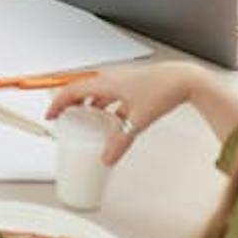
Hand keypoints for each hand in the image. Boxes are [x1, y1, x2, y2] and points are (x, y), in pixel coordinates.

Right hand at [45, 63, 206, 165]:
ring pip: (97, 93)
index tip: (51, 115)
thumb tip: (107, 157)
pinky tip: (113, 121)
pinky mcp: (133, 86)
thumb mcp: (138, 120)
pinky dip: (107, 108)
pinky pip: (112, 96)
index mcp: (104, 82)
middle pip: (81, 90)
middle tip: (65, 118)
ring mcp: (121, 81)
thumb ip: (120, 142)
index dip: (58, 104)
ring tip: (87, 121)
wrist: (185, 79)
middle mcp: (110, 79)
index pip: (71, 91)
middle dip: (70, 105)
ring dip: (89, 106)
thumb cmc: (163, 89)